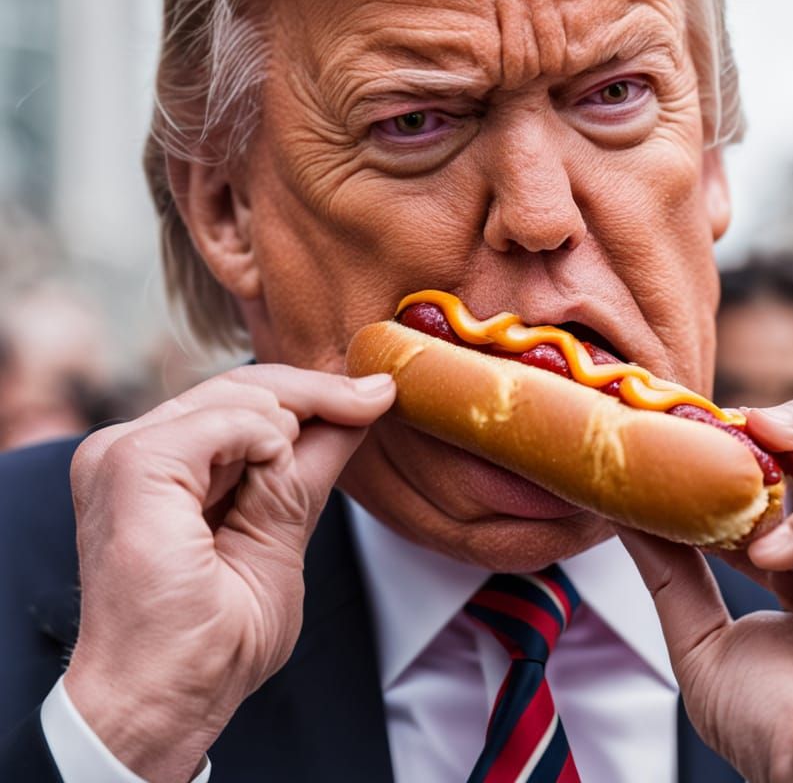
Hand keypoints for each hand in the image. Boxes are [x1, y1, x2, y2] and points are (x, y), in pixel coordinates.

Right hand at [63, 364, 394, 782]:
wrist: (174, 699)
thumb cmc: (216, 637)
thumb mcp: (283, 527)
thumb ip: (313, 460)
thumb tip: (367, 397)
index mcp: (165, 465)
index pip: (244, 399)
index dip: (315, 394)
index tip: (377, 393)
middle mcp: (137, 449)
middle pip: (243, 385)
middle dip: (319, 395)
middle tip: (373, 401)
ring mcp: (125, 452)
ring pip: (239, 392)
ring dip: (286, 431)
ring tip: (273, 497)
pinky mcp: (131, 464)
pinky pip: (223, 417)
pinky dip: (263, 439)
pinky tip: (266, 471)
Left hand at [621, 396, 792, 782]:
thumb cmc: (781, 733)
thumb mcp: (700, 639)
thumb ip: (669, 573)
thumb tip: (622, 511)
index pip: (783, 473)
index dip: (739, 447)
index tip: (690, 434)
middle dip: (780, 415)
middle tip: (729, 416)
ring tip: (755, 435)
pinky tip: (772, 555)